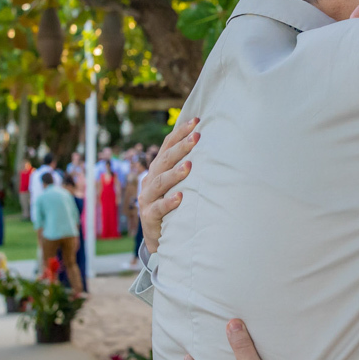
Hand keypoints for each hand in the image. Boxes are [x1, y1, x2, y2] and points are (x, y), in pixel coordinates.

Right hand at [138, 118, 199, 253]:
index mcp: (157, 169)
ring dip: (174, 173)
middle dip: (180, 148)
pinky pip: (158, 208)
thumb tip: (211, 146)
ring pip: (159, 182)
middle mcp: (150, 181)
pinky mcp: (149, 217)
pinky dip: (169, 202)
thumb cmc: (173, 207)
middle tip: (196, 137)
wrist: (158, 238)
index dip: (179, 133)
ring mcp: (147, 198)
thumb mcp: (177, 184)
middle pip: (164, 160)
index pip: (167, 146)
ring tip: (189, 166)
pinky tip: (180, 197)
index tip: (196, 121)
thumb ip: (187, 168)